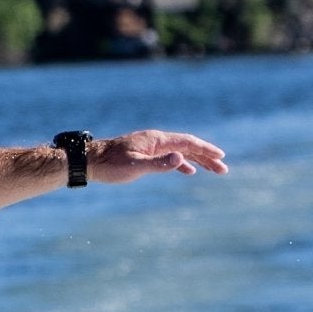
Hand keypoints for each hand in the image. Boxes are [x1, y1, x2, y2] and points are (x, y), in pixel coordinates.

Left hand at [88, 130, 227, 181]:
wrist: (89, 161)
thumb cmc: (110, 165)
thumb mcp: (135, 166)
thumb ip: (159, 164)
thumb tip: (181, 159)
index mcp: (157, 140)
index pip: (187, 142)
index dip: (206, 149)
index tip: (221, 157)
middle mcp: (156, 140)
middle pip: (188, 146)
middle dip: (206, 157)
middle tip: (223, 168)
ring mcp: (151, 146)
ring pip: (180, 151)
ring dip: (197, 160)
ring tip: (213, 170)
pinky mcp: (145, 154)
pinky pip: (169, 156)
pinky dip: (181, 163)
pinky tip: (188, 171)